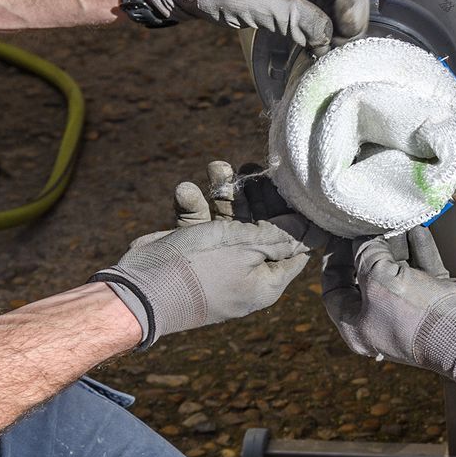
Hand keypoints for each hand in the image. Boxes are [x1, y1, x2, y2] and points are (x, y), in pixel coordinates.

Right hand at [98, 162, 311, 347]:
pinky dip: (194, 205)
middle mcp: (244, 272)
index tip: (292, 187)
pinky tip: (186, 190)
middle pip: (261, 227)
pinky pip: (199, 223)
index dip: (296, 215)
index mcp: (266, 281)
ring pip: (228, 220)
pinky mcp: (191, 250)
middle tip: (250, 166)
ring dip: (222, 192)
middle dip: (255, 195)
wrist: (138, 290)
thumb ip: (280, 235)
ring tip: (218, 166)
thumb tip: (318, 231)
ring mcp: (216, 261)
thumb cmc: (199, 270)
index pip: (295, 245)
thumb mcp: (245, 247)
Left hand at [142, 0, 368, 55]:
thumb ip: (291, 18)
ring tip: (333, 44)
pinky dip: (324, 15)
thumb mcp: (250, 2)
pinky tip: (321, 36)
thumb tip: (326, 38)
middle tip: (345, 42)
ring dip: (338, 14)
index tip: (347, 32)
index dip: (351, 0)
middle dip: (349, 9)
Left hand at [321, 227, 455, 395]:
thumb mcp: (376, 279)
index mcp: (358, 326)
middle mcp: (381, 318)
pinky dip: (419, 247)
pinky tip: (418, 227)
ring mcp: (409, 307)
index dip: (333, 262)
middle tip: (368, 222)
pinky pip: (422, 267)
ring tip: (394, 218)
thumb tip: (364, 240)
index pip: (334, 291)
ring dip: (397, 243)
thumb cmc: (412, 314)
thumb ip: (366, 255)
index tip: (336, 237)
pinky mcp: (433, 296)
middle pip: (367, 276)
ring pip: (397, 268)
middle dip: (370, 247)